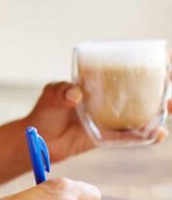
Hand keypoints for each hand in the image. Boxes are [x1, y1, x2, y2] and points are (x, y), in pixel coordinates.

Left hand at [23, 80, 171, 162]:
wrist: (40, 138)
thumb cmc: (45, 111)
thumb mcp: (51, 94)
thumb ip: (60, 91)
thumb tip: (75, 94)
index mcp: (98, 85)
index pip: (123, 73)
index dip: (144, 68)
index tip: (163, 61)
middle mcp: (109, 101)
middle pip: (140, 93)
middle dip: (160, 88)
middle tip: (170, 82)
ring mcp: (111, 119)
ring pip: (142, 114)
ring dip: (159, 112)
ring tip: (171, 107)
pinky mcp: (109, 137)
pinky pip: (131, 136)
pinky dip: (146, 136)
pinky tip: (157, 134)